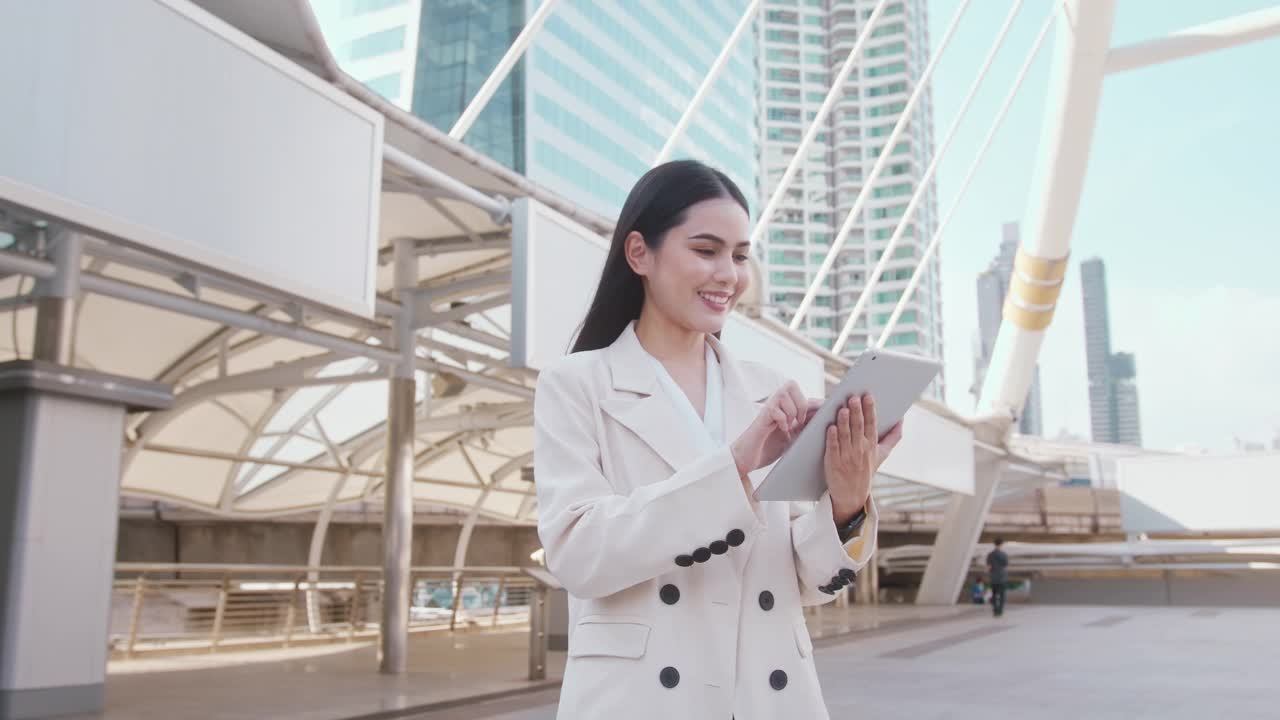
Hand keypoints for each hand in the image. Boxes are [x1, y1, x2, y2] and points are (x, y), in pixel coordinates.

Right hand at [730, 381, 821, 477]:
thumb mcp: (793, 437)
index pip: (804, 397)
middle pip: (792, 385)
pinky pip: (775, 409)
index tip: (831, 408)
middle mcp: (776, 404)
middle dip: (801, 403)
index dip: (818, 402)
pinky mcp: (761, 417)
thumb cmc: (769, 447)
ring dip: (791, 411)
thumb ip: (804, 427)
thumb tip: (824, 420)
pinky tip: (781, 430)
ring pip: (784, 395)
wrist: (748, 458)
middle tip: (800, 421)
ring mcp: (768, 409)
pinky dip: (782, 420)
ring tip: (789, 426)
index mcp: (785, 408)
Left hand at [823, 393, 903, 520]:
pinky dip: (832, 438)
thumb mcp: (882, 454)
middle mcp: (860, 450)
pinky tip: (830, 427)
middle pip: (858, 427)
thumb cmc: (866, 470)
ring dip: (844, 422)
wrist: (852, 495)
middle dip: (856, 412)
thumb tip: (902, 420)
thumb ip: (893, 437)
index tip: (868, 396)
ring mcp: (847, 457)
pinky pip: (833, 448)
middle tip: (854, 397)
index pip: (872, 424)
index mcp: (871, 446)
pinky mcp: (833, 463)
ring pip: (845, 436)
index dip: (870, 409)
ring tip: (842, 408)